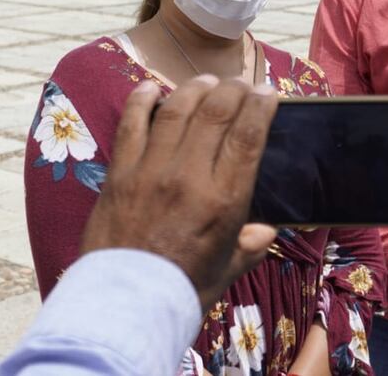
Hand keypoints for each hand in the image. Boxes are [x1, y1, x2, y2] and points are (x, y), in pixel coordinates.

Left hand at [80, 76, 278, 311]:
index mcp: (223, 200)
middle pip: (215, 113)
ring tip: (206, 81)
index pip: (248, 136)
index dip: (261, 106)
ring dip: (194, 89)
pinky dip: (141, 101)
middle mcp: (189, 176)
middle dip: (233, 90)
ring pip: (176, 110)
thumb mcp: (226, 271)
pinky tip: (150, 88)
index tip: (268, 92)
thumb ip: (249, 246)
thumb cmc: (181, 291)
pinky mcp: (120, 173)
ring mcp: (151, 170)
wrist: (124, 306)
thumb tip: (265, 231)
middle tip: (241, 84)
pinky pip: (131, 125)